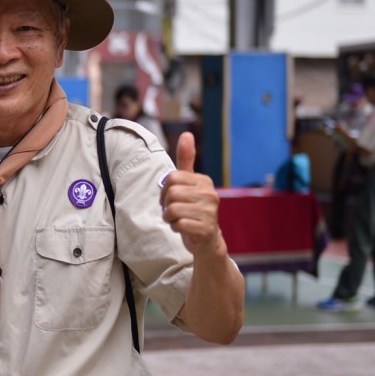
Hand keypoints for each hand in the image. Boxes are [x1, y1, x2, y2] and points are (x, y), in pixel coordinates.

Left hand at [160, 132, 223, 256]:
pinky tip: (185, 229)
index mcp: (204, 181)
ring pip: (172, 210)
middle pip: (171, 193)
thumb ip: (186, 161)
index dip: (164, 191)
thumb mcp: (189, 184)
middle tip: (174, 212)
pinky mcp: (206, 229)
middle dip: (166, 206)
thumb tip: (187, 134)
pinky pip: (178, 224)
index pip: (171, 178)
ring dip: (170, 218)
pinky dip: (176, 228)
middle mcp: (210, 194)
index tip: (170, 199)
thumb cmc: (193, 210)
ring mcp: (210, 212)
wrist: (207, 241)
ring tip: (180, 220)